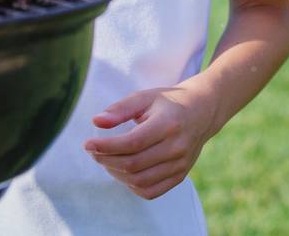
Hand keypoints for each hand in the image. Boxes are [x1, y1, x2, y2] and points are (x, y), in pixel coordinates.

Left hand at [83, 83, 219, 200]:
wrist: (201, 112)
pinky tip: (123, 172)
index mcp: (168, 124)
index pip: (132, 143)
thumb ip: (120, 109)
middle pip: (133, 164)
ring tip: (107, 160)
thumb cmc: (168, 102)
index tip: (88, 144)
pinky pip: (151, 191)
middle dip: (106, 160)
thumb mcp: (144, 97)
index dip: (106, 146)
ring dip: (116, 174)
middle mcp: (176, 147)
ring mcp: (180, 165)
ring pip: (140, 181)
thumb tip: (96, 122)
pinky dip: (132, 186)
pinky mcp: (180, 176)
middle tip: (94, 152)